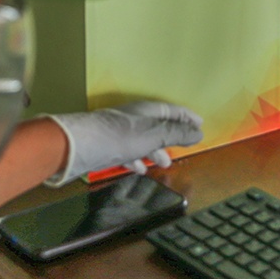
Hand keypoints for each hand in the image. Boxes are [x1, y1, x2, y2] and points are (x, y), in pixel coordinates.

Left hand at [45, 101, 202, 185]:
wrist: (79, 146)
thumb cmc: (117, 137)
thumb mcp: (153, 135)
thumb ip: (176, 134)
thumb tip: (198, 132)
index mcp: (146, 111)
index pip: (172, 110)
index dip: (187, 117)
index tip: (199, 124)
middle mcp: (133, 118)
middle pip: (158, 125)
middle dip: (172, 137)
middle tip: (184, 147)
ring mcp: (119, 132)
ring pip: (144, 140)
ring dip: (156, 151)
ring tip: (164, 163)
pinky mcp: (108, 146)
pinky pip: (128, 152)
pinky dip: (137, 159)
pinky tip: (139, 168)